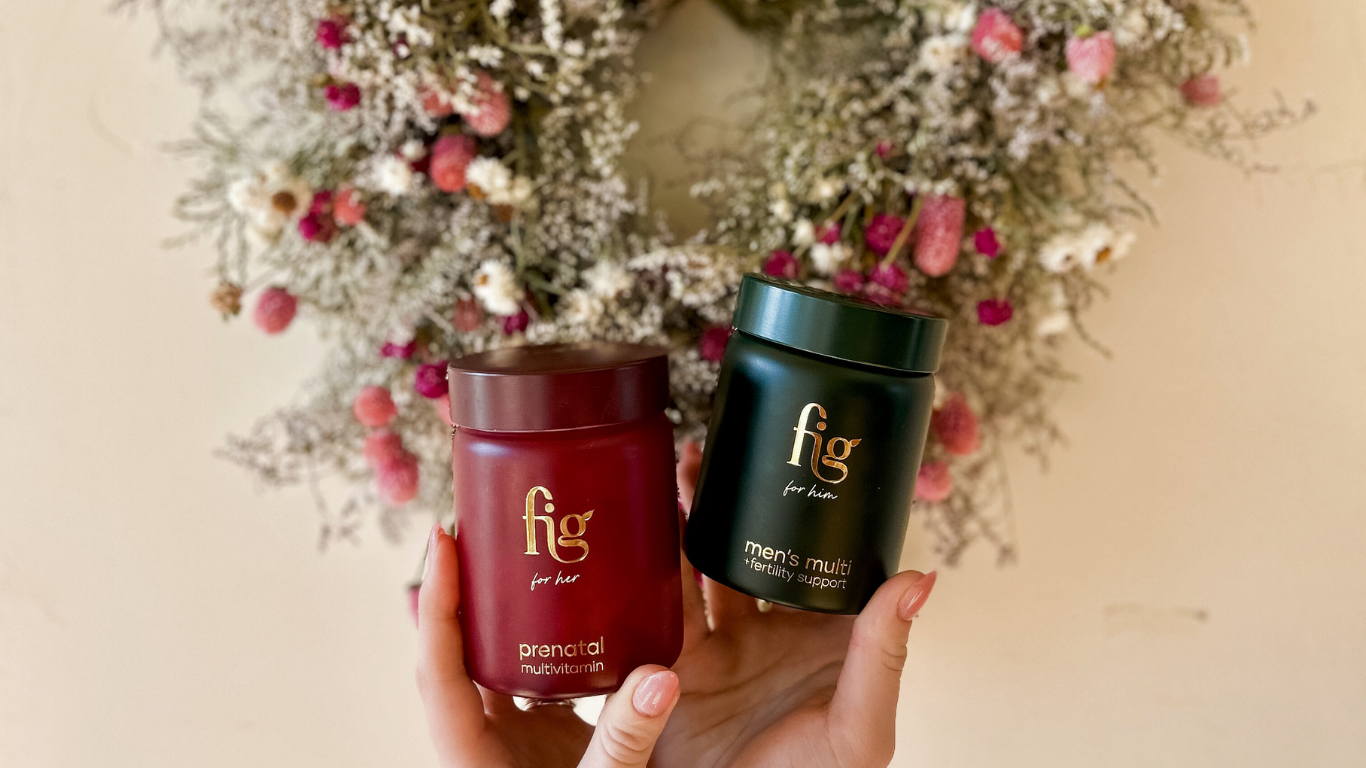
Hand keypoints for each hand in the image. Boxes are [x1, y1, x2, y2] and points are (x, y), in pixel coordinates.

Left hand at [416, 525, 680, 767]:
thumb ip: (625, 737)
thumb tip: (660, 674)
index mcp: (470, 755)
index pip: (437, 666)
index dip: (437, 602)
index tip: (444, 541)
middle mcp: (479, 741)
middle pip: (452, 652)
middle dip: (459, 588)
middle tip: (476, 526)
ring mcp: (506, 739)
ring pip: (487, 662)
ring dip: (494, 611)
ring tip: (512, 550)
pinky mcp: (537, 740)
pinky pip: (527, 677)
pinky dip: (535, 639)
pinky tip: (562, 606)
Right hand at [655, 442, 936, 767]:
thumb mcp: (860, 729)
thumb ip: (886, 654)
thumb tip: (920, 576)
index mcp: (825, 638)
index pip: (821, 558)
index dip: (808, 510)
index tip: (796, 458)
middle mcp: (771, 632)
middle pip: (752, 549)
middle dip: (733, 499)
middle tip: (714, 449)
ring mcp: (720, 647)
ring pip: (700, 564)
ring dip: (688, 518)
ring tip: (676, 470)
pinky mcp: (672, 665)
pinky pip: (657, 604)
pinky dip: (646, 566)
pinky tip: (638, 527)